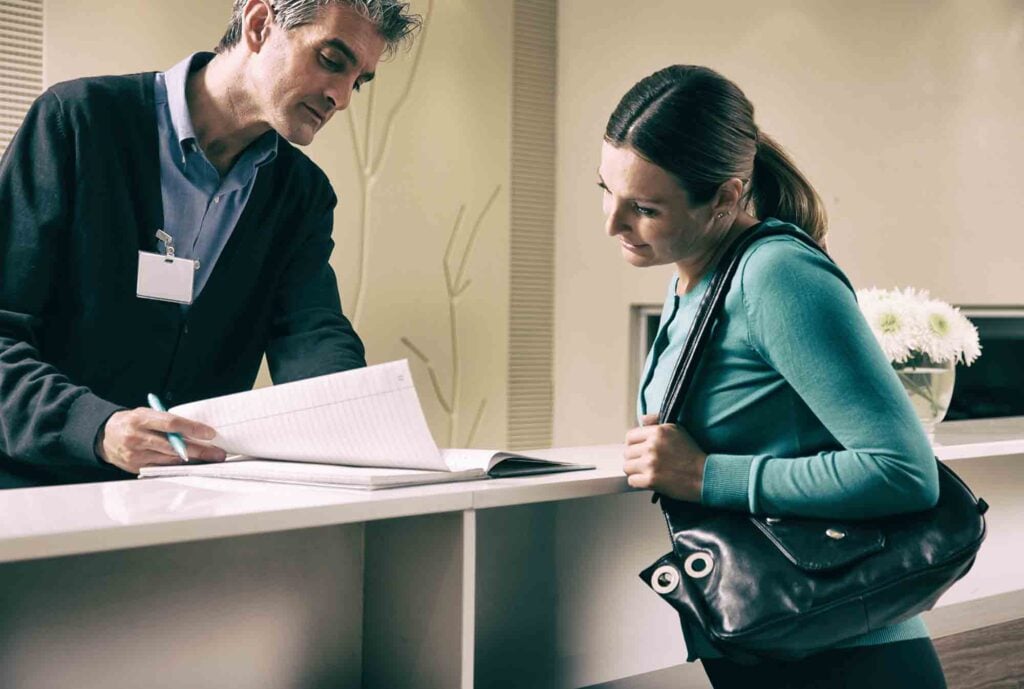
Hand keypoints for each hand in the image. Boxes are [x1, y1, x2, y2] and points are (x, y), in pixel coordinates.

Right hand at [96, 408, 225, 473]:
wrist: (104, 436)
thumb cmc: (132, 422)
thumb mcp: (147, 414)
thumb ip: (167, 421)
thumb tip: (196, 430)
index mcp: (140, 419)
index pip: (171, 424)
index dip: (192, 428)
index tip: (210, 433)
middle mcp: (137, 437)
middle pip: (174, 446)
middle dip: (199, 450)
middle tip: (218, 453)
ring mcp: (136, 455)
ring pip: (170, 459)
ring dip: (193, 460)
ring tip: (210, 459)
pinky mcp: (136, 467)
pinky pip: (163, 468)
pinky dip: (179, 466)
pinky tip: (192, 465)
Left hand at [623, 413, 706, 501]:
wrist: (704, 475)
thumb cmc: (691, 453)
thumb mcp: (677, 430)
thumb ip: (657, 422)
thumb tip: (642, 418)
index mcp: (658, 432)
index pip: (630, 436)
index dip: (633, 444)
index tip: (639, 450)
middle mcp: (652, 446)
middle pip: (627, 453)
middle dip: (635, 458)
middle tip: (645, 463)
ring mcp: (650, 463)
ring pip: (627, 467)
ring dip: (635, 471)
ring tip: (647, 471)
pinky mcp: (651, 480)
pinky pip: (632, 481)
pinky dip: (639, 482)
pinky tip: (649, 480)